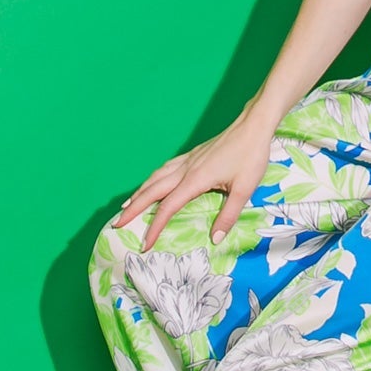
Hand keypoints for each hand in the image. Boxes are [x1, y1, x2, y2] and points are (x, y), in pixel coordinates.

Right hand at [111, 111, 274, 251]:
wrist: (253, 126)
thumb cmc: (251, 156)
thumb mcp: (244, 190)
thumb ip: (228, 215)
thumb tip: (214, 239)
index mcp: (195, 180)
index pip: (167, 208)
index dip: (154, 228)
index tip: (144, 244)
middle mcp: (185, 169)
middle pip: (151, 191)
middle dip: (133, 209)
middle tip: (117, 223)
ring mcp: (187, 160)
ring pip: (155, 178)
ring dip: (139, 193)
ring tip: (126, 206)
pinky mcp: (192, 155)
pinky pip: (165, 169)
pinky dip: (152, 179)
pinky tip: (151, 183)